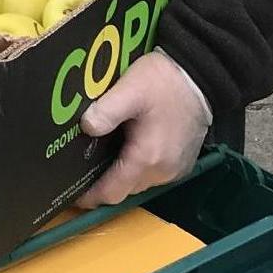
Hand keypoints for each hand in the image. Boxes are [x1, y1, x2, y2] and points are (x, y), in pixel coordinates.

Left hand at [75, 51, 210, 207]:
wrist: (201, 76)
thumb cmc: (165, 82)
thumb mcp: (130, 89)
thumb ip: (106, 111)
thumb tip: (86, 127)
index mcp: (147, 158)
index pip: (112, 192)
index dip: (90, 196)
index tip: (71, 192)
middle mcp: (163, 171)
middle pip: (124, 189)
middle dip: (102, 183)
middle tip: (79, 167)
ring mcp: (175, 169)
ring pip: (138, 182)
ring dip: (120, 174)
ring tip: (98, 156)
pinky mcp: (181, 162)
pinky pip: (152, 173)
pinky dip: (136, 167)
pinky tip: (124, 148)